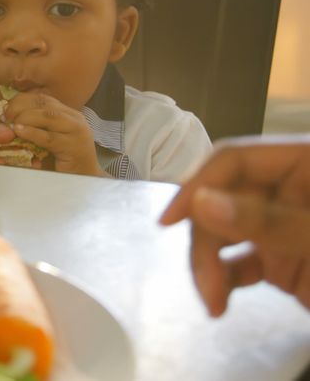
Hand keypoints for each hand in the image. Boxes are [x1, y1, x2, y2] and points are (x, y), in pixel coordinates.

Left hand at [2, 92, 103, 175]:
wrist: (85, 180)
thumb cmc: (62, 162)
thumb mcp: (45, 141)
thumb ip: (32, 129)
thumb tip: (5, 122)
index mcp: (66, 113)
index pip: (41, 98)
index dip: (21, 100)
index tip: (5, 109)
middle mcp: (73, 118)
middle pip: (43, 103)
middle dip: (20, 107)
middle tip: (4, 116)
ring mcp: (77, 131)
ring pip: (47, 116)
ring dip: (25, 117)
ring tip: (10, 124)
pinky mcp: (75, 147)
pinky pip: (49, 137)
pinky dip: (32, 133)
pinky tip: (19, 131)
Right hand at [159, 135, 309, 315]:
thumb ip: (270, 220)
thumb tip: (200, 204)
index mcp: (304, 163)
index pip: (235, 160)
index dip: (197, 185)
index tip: (168, 221)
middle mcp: (288, 189)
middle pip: (221, 202)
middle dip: (205, 244)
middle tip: (205, 286)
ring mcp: (284, 226)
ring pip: (223, 234)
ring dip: (209, 267)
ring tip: (213, 305)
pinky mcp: (283, 260)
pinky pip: (240, 262)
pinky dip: (225, 280)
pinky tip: (220, 303)